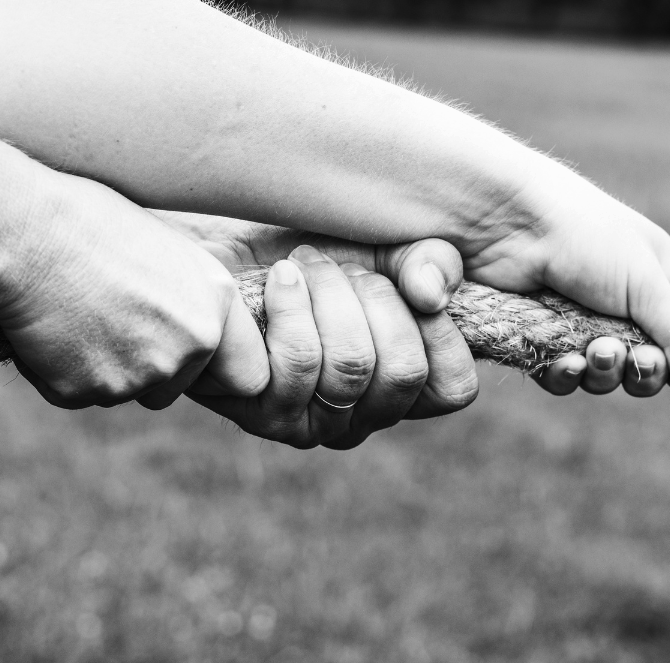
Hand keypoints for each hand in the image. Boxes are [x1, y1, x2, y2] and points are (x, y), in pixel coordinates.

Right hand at [0, 177, 269, 410]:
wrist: (24, 233)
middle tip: (107, 319)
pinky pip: (78, 392)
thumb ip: (191, 297)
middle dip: (145, 368)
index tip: (187, 356)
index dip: (215, 370)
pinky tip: (49, 325)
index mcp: (215, 305)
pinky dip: (62, 370)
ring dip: (102, 367)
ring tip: (75, 309)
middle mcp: (188, 346)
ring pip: (124, 392)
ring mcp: (138, 375)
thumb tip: (196, 328)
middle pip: (174, 389)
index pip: (248, 375)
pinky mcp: (86, 391)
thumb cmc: (88, 220)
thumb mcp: (167, 248)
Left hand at [155, 213, 476, 447]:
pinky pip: (297, 363)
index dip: (441, 332)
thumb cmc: (306, 256)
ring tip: (304, 264)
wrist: (217, 251)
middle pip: (403, 372)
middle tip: (343, 267)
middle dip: (377, 298)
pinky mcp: (258, 411)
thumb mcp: (381, 248)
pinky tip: (280, 277)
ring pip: (351, 366)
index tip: (406, 284)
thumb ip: (428, 262)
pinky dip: (292, 303)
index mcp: (397, 389)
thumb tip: (431, 294)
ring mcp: (309, 422)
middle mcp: (359, 418)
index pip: (452, 389)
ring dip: (330, 294)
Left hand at [456, 168, 669, 396]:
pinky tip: (563, 362)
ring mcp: (577, 320)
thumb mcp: (645, 281)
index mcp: (656, 280)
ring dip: (604, 373)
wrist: (506, 220)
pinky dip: (565, 374)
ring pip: (602, 376)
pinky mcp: (538, 335)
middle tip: (635, 357)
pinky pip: (560, 375)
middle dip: (641, 371)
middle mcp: (620, 303)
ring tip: (596, 351)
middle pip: (644, 365)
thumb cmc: (584, 235)